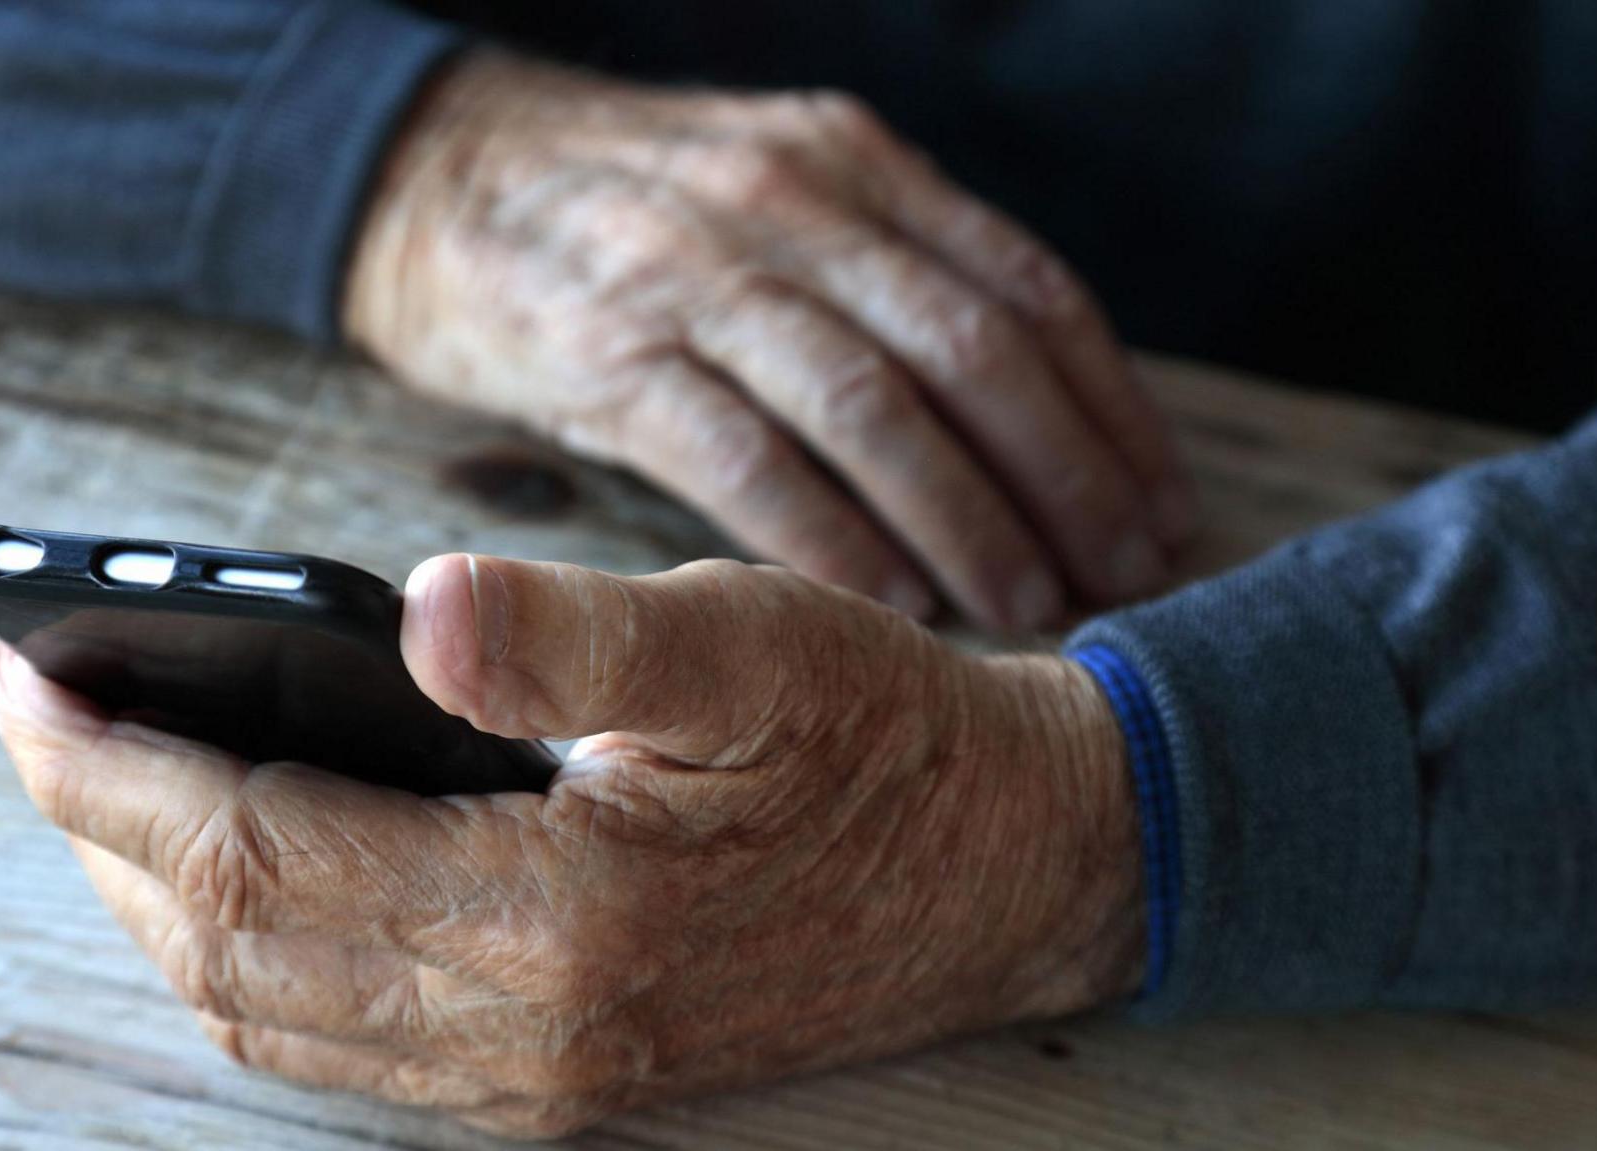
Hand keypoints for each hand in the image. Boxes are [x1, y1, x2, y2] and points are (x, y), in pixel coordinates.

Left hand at [0, 555, 1144, 1137]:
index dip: (113, 768)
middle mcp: (526, 1033)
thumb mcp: (752, 644)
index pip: (253, 857)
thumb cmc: (883, 739)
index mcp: (556, 922)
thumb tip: (429, 611)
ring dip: (160, 900)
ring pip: (270, 1013)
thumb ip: (582, 635)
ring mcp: (539, 1074)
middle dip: (100, 832)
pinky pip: (341, 1038)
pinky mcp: (560, 1074)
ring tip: (104, 784)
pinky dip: (249, 955)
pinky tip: (240, 871)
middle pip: (229, 953)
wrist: (1009, 864)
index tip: (16, 677)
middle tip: (29, 715)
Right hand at [344, 52, 1196, 630]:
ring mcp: (699, 275)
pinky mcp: (609, 353)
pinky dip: (830, 539)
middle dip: (1068, 479)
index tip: (1164, 509)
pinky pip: (745, 459)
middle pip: (973, 352)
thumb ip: (889, 273)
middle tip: (1123, 578)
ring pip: (874, 407)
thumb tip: (1019, 415)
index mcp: (856, 164)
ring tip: (1028, 608)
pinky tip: (890, 606)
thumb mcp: (781, 190)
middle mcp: (794, 203)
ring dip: (969, 520)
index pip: (1027, 289)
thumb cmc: (628, 211)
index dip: (1113, 411)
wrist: (432, 172)